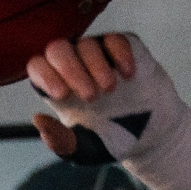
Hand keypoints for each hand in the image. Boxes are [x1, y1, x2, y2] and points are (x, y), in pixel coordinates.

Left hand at [26, 33, 190, 189]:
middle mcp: (74, 66)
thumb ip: (62, 141)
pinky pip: (115, 40)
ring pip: (87, 45)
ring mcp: (99, 55)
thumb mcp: (85, 149)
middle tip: (90, 97)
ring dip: (96, 67)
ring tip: (110, 90)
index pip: (38, 67)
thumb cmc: (112, 140)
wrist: (152, 135)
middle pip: (57, 49)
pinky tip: (128, 75)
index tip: (62, 95)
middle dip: (70, 70)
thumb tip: (38, 120)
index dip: (45, 75)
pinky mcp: (124, 48)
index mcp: (58, 87)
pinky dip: (120, 54)